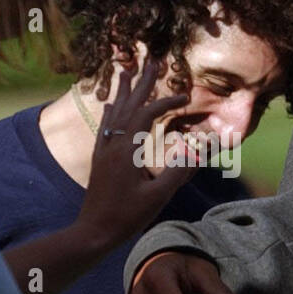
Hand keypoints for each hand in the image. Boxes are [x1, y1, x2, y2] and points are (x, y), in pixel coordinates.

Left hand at [76, 56, 196, 248]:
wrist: (93, 232)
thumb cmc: (127, 217)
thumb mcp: (158, 196)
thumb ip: (178, 171)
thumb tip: (199, 148)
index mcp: (127, 150)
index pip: (148, 115)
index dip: (166, 103)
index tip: (185, 98)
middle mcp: (113, 144)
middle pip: (128, 105)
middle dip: (141, 83)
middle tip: (150, 61)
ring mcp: (103, 151)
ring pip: (114, 112)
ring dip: (122, 91)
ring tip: (125, 70)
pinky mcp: (98, 159)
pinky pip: (104, 127)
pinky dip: (110, 112)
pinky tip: (108, 104)